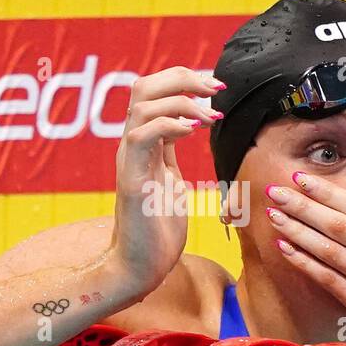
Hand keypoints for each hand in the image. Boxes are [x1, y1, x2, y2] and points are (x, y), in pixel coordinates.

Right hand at [109, 67, 223, 295]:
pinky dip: (170, 125)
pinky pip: (142, 136)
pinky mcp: (131, 179)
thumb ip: (171, 153)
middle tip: (215, 88)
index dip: (183, 79)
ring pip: (142, 104)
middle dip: (182, 78)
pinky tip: (193, 131)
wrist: (141, 267)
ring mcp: (129, 160)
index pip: (153, 91)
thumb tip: (189, 128)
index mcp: (143, 143)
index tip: (216, 87)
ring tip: (210, 115)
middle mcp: (132, 145)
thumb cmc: (157, 229)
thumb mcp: (171, 180)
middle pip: (143, 86)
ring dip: (181, 101)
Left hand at [265, 171, 345, 345]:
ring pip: (330, 250)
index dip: (329, 192)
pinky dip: (305, 263)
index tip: (303, 178)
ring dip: (298, 230)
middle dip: (304, 204)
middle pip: (340, 224)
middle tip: (276, 190)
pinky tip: (285, 248)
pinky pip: (329, 280)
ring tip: (274, 214)